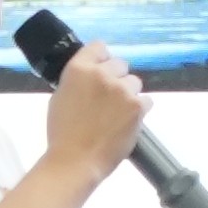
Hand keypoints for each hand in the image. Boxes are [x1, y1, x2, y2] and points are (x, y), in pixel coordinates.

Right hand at [37, 35, 150, 177]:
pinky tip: (126, 122)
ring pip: (134, 82)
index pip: (98, 47)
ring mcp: (122, 90)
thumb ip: (78, 81)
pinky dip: (139, 110)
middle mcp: (102, 74)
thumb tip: (92, 75)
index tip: (101, 69)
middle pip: (120, 64)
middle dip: (116, 78)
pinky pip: (146, 100)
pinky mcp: (138, 106)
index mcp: (78, 69)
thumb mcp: (61, 96)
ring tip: (116, 113)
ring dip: (129, 94)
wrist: (75, 160)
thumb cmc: (63, 133)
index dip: (101, 58)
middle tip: (108, 98)